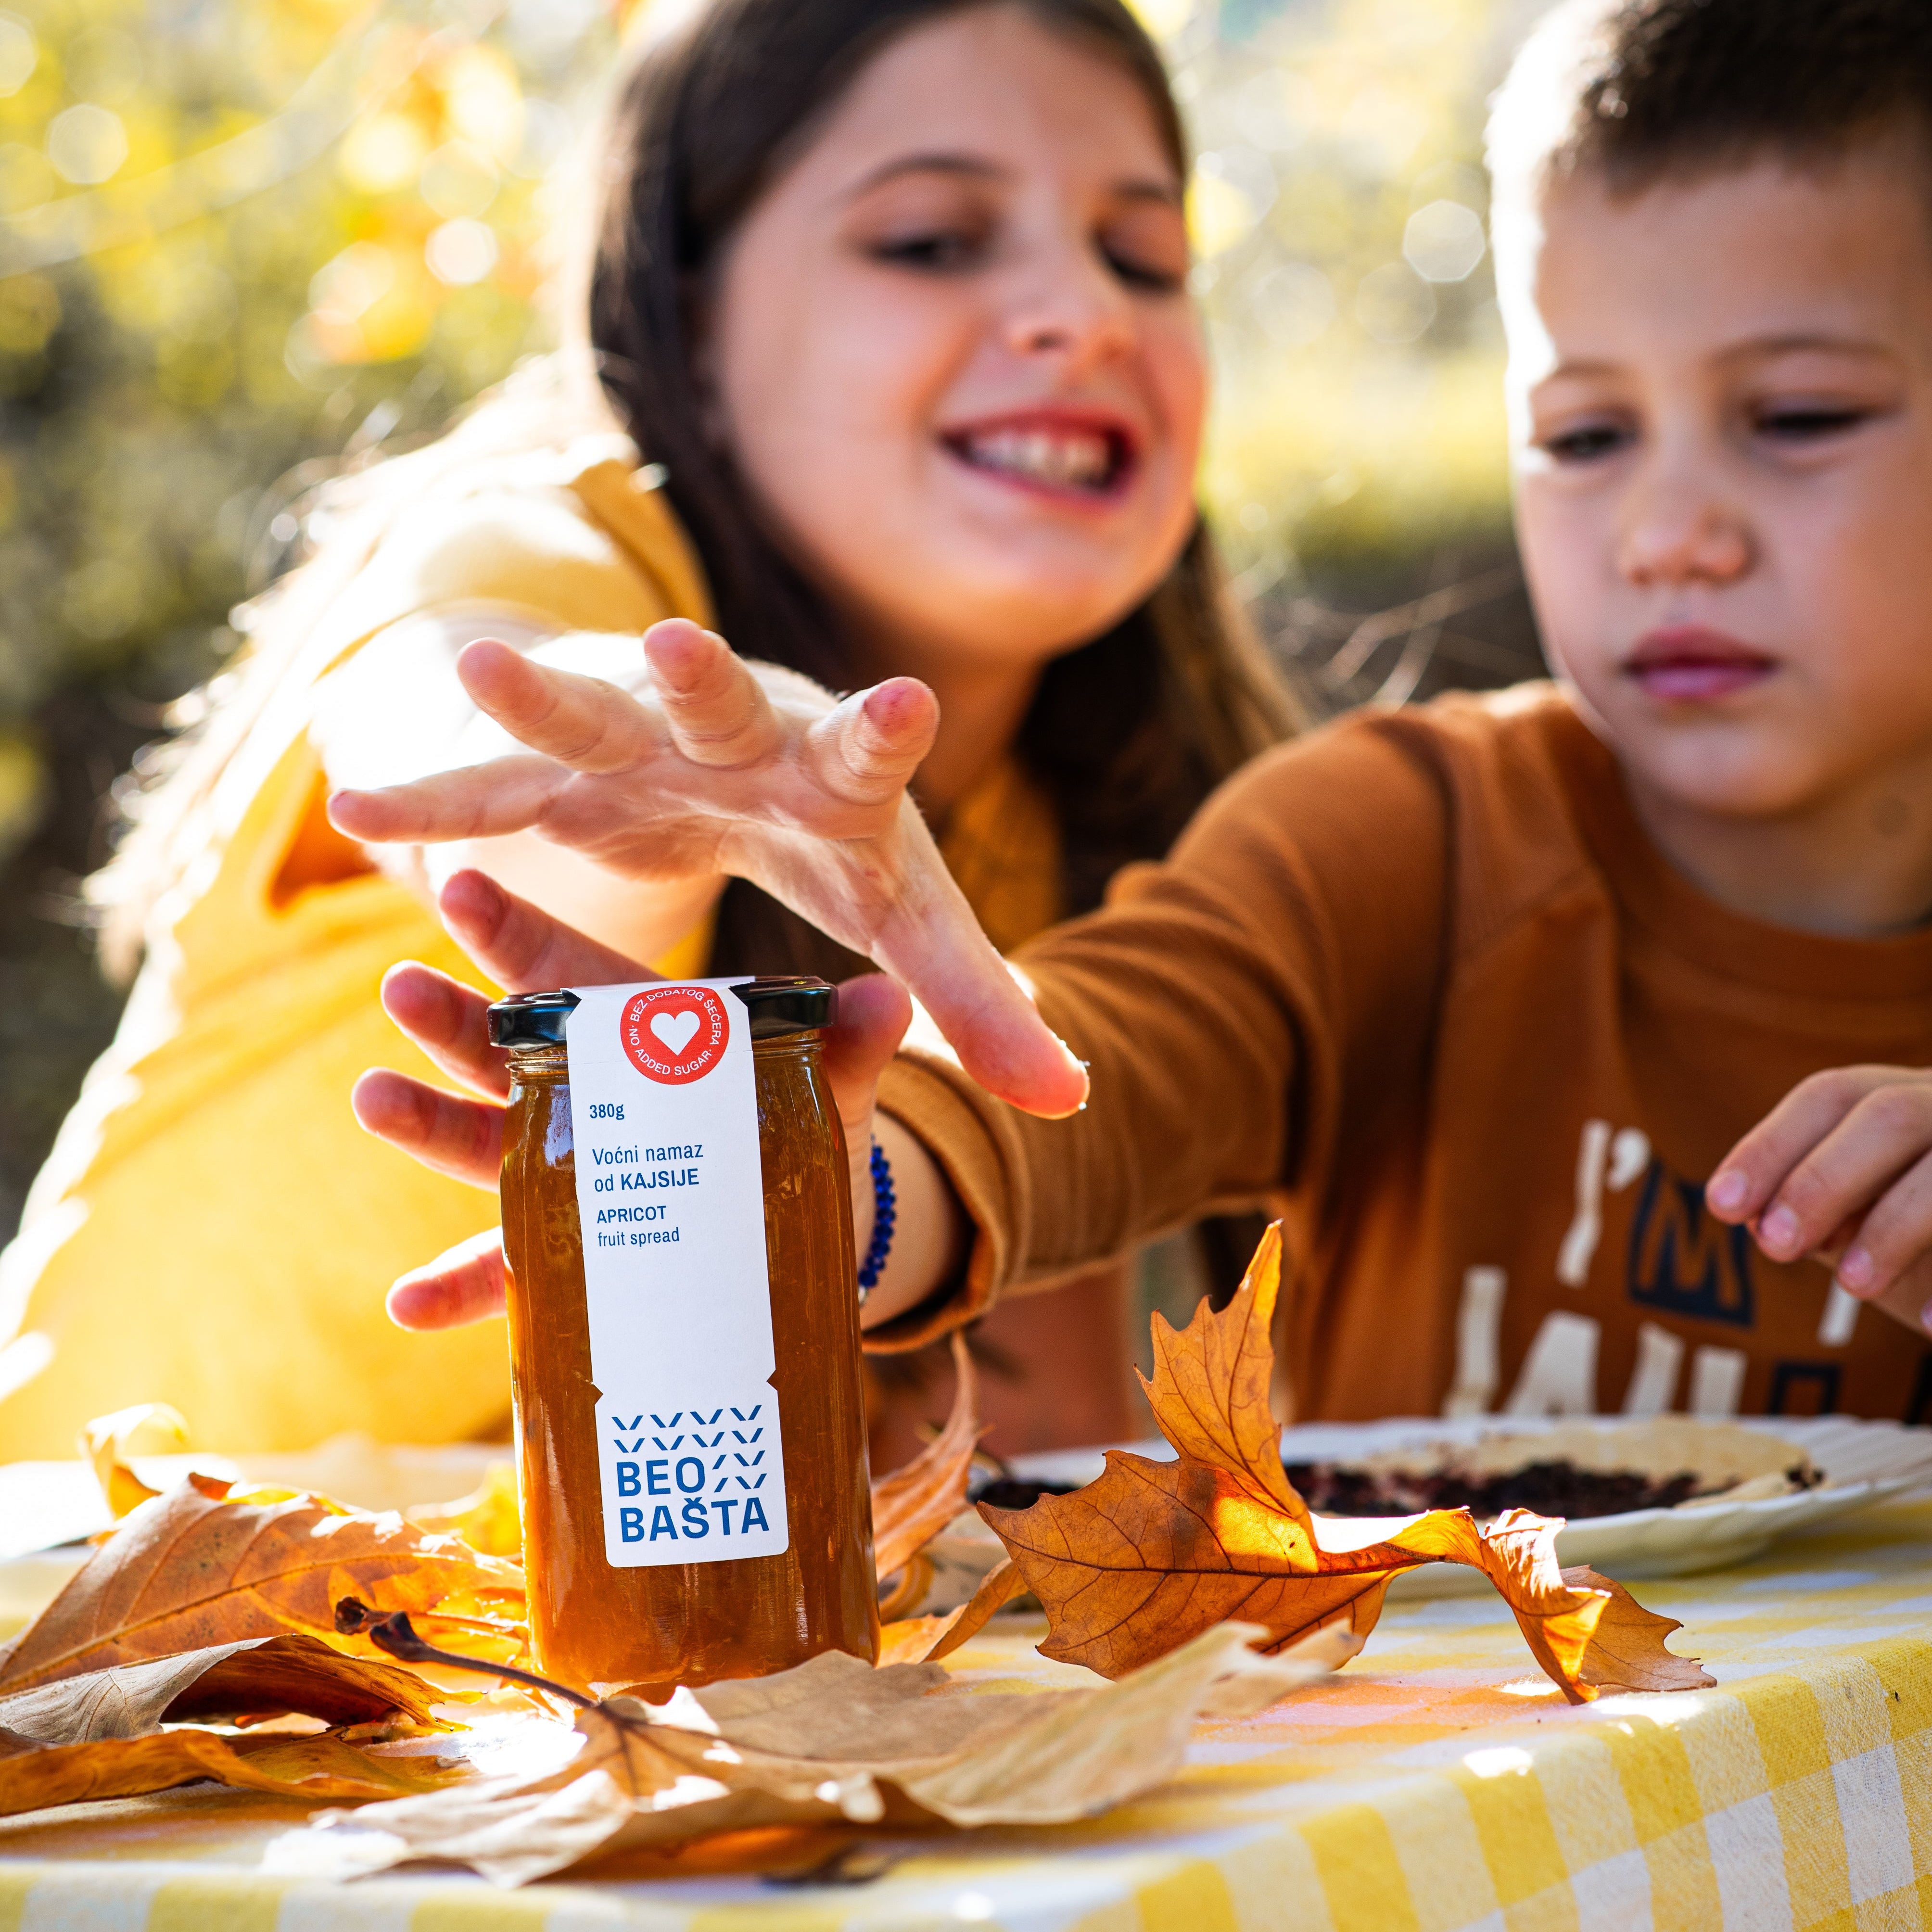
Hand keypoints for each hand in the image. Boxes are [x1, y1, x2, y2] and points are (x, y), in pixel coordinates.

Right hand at [328, 619, 1086, 1117]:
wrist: (743, 770)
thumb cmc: (838, 842)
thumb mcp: (906, 920)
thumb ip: (978, 1002)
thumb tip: (1076, 1102)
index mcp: (831, 775)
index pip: (866, 754)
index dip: (886, 733)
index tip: (913, 702)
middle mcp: (738, 738)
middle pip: (718, 705)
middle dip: (695, 678)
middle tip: (679, 641)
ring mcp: (642, 743)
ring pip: (587, 714)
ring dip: (535, 696)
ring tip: (476, 667)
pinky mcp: (567, 770)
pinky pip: (493, 787)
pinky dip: (436, 799)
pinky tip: (360, 809)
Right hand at [354, 869, 912, 1329]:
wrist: (803, 1230)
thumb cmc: (801, 1129)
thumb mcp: (827, 1083)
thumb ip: (845, 1045)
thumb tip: (886, 1000)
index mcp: (631, 1034)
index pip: (556, 968)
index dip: (507, 928)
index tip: (459, 882)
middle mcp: (579, 1096)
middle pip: (498, 1049)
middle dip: (450, 1019)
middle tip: (402, 987)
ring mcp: (562, 1176)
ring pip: (480, 1145)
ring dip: (425, 1125)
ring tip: (372, 1098)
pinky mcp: (563, 1262)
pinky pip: (500, 1275)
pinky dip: (453, 1290)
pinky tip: (405, 1304)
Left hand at [1706, 1066, 1931, 1335]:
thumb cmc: (1925, 1245)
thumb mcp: (1868, 1224)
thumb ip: (1818, 1213)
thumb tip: (1752, 1214)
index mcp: (1908, 1098)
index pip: (1830, 1097)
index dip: (1769, 1146)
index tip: (1720, 1205)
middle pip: (1889, 1115)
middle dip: (1823, 1178)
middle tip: (1773, 1245)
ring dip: (1896, 1223)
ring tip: (1851, 1285)